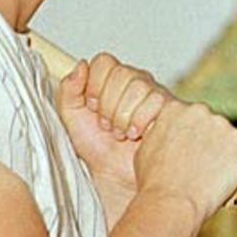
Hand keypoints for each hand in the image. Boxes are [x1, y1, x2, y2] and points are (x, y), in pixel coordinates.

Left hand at [57, 52, 169, 191]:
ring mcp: (153, 93)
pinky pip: (155, 101)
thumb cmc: (97, 147)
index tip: (92, 107)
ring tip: (121, 132)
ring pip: (138, 86)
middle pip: (121, 72)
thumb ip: (69, 89)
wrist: (115, 174)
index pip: (104, 62)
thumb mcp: (72, 117)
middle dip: (108, 105)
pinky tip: (136, 134)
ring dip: (123, 116)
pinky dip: (139, 121)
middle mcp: (134, 82)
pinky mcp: (168, 108)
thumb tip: (80, 65)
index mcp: (111, 80)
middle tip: (107, 124)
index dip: (94, 85)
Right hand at [133, 99, 236, 222]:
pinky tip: (226, 189)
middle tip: (202, 172)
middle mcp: (201, 111)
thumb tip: (168, 138)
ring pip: (230, 144)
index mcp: (175, 109)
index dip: (191, 142)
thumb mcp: (145, 149)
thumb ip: (161, 136)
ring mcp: (225, 127)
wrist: (171, 201)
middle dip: (210, 148)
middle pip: (212, 129)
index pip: (190, 121)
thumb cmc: (154, 182)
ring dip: (226, 160)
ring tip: (211, 184)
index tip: (188, 159)